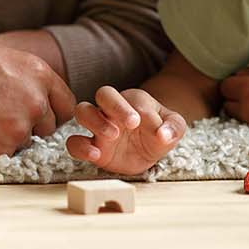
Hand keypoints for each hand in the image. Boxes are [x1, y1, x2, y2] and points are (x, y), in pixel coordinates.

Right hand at [0, 44, 74, 158]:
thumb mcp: (5, 58)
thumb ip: (30, 76)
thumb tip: (43, 91)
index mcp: (40, 75)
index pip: (66, 104)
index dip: (53, 110)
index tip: (42, 114)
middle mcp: (36, 102)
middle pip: (48, 126)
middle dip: (31, 124)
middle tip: (4, 115)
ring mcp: (20, 126)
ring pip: (27, 140)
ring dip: (12, 135)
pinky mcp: (3, 147)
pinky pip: (7, 152)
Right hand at [64, 86, 187, 175]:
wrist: (150, 149)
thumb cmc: (160, 130)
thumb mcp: (174, 128)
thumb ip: (173, 128)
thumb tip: (163, 134)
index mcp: (134, 100)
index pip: (131, 98)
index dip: (137, 109)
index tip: (142, 122)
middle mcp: (113, 109)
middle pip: (103, 93)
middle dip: (115, 106)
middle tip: (131, 124)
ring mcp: (100, 127)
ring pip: (83, 111)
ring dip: (94, 121)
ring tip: (112, 136)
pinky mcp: (91, 146)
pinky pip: (74, 142)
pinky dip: (80, 147)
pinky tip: (95, 155)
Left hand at [219, 63, 248, 130]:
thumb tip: (239, 74)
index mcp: (247, 88)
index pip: (224, 86)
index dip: (234, 82)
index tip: (245, 80)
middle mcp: (245, 108)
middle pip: (226, 103)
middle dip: (234, 97)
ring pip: (236, 116)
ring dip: (241, 108)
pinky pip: (247, 125)